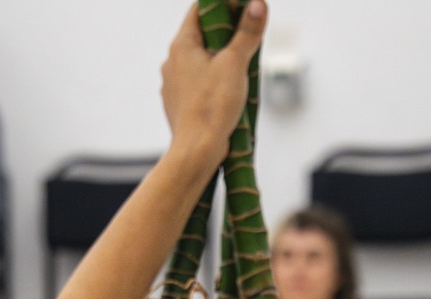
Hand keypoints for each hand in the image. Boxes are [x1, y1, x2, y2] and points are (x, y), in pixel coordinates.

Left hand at [161, 1, 267, 163]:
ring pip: (199, 63)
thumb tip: (258, 3)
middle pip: (201, 37)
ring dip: (219, 62)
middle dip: (225, 36)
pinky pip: (198, 85)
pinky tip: (228, 94)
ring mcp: (173, 85)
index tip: (240, 8)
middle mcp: (172, 62)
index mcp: (182, 46)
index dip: (221, 6)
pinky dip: (213, 84)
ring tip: (241, 70)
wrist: (196, 151)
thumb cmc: (213, 106)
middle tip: (247, 38)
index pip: (199, 11)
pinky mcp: (179, 105)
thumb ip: (247, 33)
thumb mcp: (235, 64)